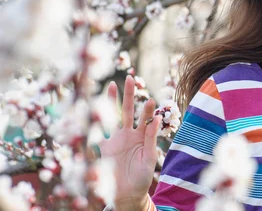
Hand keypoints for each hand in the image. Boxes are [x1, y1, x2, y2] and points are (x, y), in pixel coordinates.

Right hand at [98, 76, 162, 209]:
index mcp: (141, 136)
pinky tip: (94, 107)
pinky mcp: (103, 148)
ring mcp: (114, 139)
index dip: (147, 109)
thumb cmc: (142, 177)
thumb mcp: (150, 157)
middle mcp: (128, 134)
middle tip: (130, 78)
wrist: (128, 194)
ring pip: (112, 116)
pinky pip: (98, 133)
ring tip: (113, 85)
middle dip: (129, 95)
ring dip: (112, 101)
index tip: (150, 99)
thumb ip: (151, 138)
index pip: (144, 118)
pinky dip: (96, 122)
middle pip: (128, 110)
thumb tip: (156, 118)